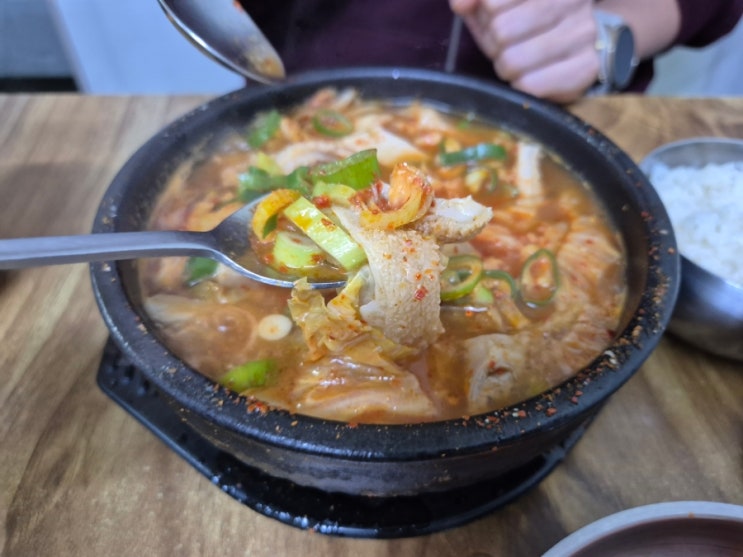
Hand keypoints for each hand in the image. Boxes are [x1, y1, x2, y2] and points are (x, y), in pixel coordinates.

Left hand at [450, 0, 599, 102]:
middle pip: (500, 31)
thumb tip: (459, 4)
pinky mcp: (587, 68)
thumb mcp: (505, 3)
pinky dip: (524, 85)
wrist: (592, 43)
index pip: (493, 3)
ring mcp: (584, 33)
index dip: (486, 14)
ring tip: (523, 58)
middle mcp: (571, 1)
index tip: (497, 15)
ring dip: (508, 66)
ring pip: (511, 61)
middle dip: (495, 43)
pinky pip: (529, 86)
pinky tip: (536, 74)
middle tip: (511, 43)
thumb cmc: (536, 20)